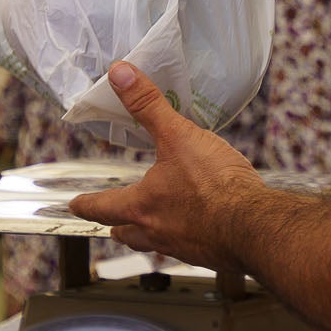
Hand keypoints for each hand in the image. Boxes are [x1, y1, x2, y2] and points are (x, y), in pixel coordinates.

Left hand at [69, 62, 267, 271]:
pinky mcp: (207, 253)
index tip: (76, 205)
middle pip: (125, 235)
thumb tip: (121, 76)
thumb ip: (148, 105)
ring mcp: (182, 247)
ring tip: (152, 225)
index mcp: (142, 206)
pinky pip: (186, 248)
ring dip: (147, 236)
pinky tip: (197, 226)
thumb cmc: (217, 186)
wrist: (254, 225)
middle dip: (116, 227)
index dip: (86, 204)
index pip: (102, 208)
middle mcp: (157, 232)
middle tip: (112, 223)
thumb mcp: (179, 135)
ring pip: (154, 244)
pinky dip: (184, 237)